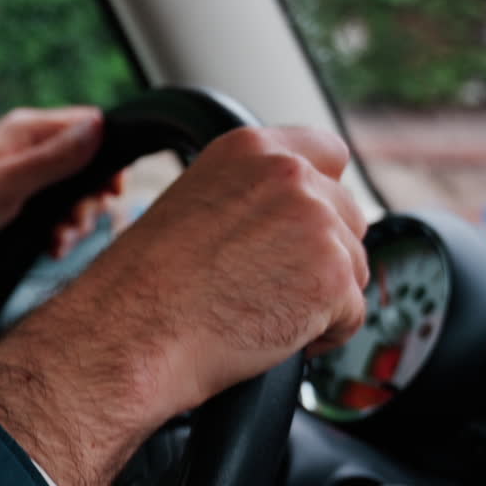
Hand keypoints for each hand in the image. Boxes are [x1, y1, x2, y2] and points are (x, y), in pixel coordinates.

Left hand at [0, 107, 116, 330]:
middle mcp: (27, 149)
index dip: (106, 157)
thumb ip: (57, 157)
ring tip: (60, 241)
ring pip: (73, 195)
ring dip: (75, 221)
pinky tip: (51, 248)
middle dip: (89, 199)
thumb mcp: (10, 181)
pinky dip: (59, 233)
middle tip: (76, 222)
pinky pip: (55, 216)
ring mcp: (23, 178)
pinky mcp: (18, 206)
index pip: (88, 126)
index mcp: (27, 130)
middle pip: (86, 165)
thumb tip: (99, 126)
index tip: (108, 189)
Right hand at [0, 126, 368, 485]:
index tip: (300, 232)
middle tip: (265, 288)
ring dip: (320, 298)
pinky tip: (268, 334)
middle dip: (320, 256)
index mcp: (249, 149)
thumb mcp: (194, 208)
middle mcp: (288, 174)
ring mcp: (317, 223)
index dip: (321, 198)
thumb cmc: (144, 289)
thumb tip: (292, 222)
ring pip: (354, 267)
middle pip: (348, 216)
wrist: (130, 335)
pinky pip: (353, 315)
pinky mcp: (334, 277)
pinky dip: (321, 336)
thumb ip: (251, 198)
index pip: (327, 153)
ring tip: (257, 312)